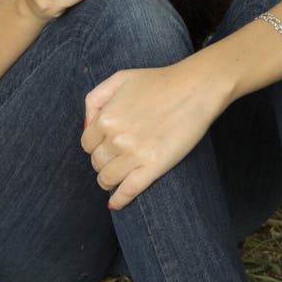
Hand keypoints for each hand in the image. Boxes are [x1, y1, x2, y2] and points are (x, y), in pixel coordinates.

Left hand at [81, 60, 216, 209]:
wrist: (195, 89)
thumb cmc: (158, 81)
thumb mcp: (119, 78)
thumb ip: (95, 99)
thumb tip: (86, 126)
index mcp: (106, 117)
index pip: (87, 144)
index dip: (95, 144)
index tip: (106, 144)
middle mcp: (116, 138)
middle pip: (96, 162)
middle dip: (103, 161)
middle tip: (116, 156)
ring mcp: (135, 154)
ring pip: (107, 179)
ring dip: (108, 180)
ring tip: (117, 175)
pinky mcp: (154, 167)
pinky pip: (128, 191)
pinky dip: (119, 200)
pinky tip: (116, 203)